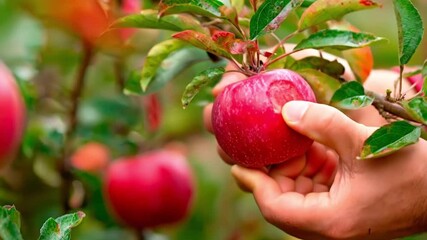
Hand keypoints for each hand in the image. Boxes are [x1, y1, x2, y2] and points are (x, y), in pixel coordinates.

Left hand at [232, 101, 426, 239]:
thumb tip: (286, 110)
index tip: (237, 160)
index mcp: (329, 221)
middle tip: (263, 140)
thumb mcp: (363, 143)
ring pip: (298, 192)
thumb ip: (322, 123)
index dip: (253, 182)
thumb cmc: (412, 172)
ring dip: (293, 165)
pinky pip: (315, 189)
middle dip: (273, 169)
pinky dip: (311, 167)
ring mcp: (336, 218)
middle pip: (282, 199)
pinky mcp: (343, 207)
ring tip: (292, 138)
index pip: (275, 207)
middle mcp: (328, 226)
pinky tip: (314, 146)